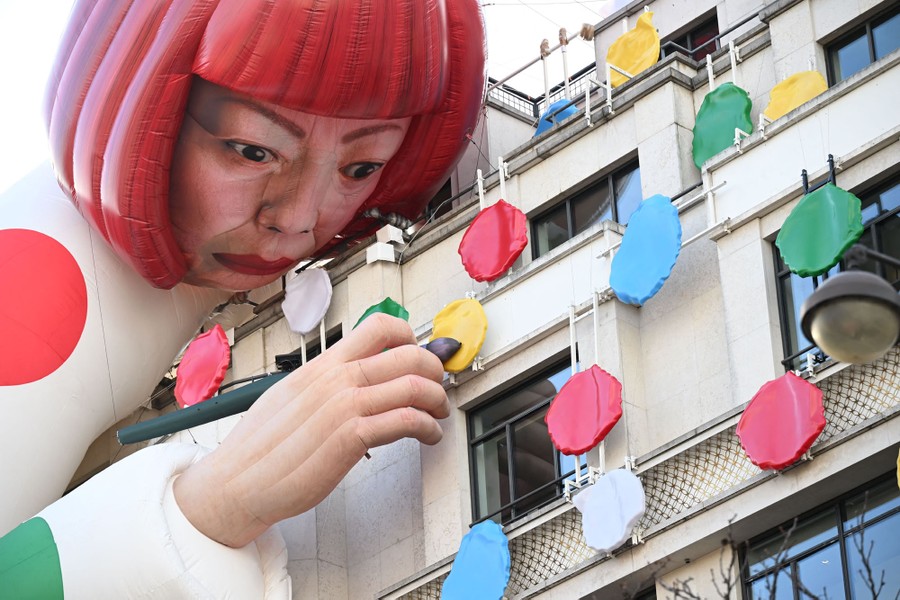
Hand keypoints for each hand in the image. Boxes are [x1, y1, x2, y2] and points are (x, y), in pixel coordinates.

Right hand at [173, 314, 449, 546]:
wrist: (235, 483)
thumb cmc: (260, 447)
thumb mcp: (291, 395)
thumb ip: (325, 381)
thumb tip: (355, 372)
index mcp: (321, 365)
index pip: (379, 327)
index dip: (411, 336)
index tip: (420, 353)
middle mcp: (335, 379)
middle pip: (408, 354)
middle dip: (436, 369)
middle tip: (439, 386)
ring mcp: (343, 407)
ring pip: (413, 386)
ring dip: (438, 400)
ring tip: (439, 413)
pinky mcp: (350, 438)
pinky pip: (406, 420)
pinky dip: (429, 427)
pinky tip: (428, 435)